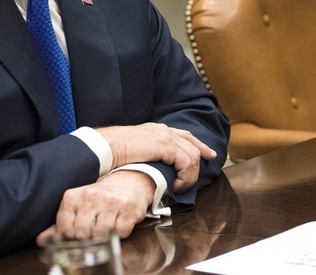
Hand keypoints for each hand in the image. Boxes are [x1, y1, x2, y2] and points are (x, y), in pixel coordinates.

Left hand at [35, 170, 154, 246]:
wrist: (128, 180)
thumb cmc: (100, 196)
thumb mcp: (78, 205)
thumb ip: (61, 223)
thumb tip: (41, 241)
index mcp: (74, 196)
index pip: (64, 226)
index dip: (68, 237)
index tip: (73, 239)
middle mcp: (91, 197)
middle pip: (81, 232)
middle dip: (85, 240)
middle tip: (89, 239)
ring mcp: (111, 203)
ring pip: (100, 233)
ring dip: (102, 238)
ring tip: (103, 232)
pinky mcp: (128, 209)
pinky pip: (120, 232)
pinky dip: (118, 235)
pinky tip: (116, 227)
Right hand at [96, 123, 216, 190]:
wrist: (107, 146)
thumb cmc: (113, 150)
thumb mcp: (134, 148)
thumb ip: (146, 152)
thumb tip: (152, 164)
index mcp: (156, 129)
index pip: (183, 135)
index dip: (198, 144)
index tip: (208, 153)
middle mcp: (163, 130)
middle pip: (192, 143)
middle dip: (200, 158)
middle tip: (199, 173)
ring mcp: (166, 137)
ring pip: (192, 156)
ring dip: (189, 175)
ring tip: (179, 187)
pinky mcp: (166, 146)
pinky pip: (186, 163)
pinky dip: (185, 176)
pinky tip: (176, 185)